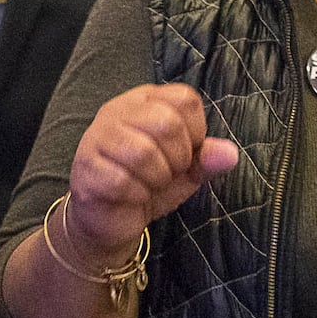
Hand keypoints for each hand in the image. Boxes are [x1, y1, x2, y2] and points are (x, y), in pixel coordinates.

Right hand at [65, 83, 238, 266]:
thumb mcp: (185, 170)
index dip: (195, 132)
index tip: (184, 153)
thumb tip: (230, 154)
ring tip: (149, 184)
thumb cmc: (147, 184)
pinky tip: (131, 195)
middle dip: (178, 158)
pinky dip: (137, 195)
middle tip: (167, 172)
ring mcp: (97, 137)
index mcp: (144, 101)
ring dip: (157, 178)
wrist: (108, 219)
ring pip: (143, 152)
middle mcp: (118, 111)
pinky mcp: (86, 168)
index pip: (184, 99)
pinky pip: (122, 181)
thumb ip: (207, 159)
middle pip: (167, 122)